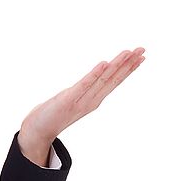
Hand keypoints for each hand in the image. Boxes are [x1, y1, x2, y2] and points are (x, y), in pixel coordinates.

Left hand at [18, 47, 145, 163]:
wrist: (37, 131)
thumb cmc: (53, 115)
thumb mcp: (72, 100)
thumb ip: (82, 93)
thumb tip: (87, 84)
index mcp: (93, 99)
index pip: (114, 81)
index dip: (128, 69)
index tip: (141, 56)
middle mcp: (92, 100)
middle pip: (113, 79)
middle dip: (128, 64)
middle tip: (142, 49)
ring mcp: (81, 101)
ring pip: (103, 79)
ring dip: (117, 65)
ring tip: (128, 52)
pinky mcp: (68, 100)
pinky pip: (84, 84)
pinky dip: (95, 74)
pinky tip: (105, 63)